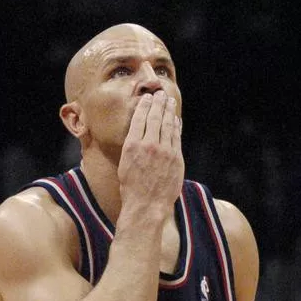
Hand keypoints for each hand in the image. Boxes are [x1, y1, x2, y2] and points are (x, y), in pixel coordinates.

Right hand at [118, 90, 184, 215]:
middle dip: (158, 103)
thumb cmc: (132, 189)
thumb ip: (131, 148)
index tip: (148, 98)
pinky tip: (176, 120)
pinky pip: (176, 138)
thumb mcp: (124, 165)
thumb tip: (136, 137)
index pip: (139, 118)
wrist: (147, 206)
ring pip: (168, 125)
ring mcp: (164, 151)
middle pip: (155, 117)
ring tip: (169, 102)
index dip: (145, 105)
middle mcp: (149, 145)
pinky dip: (176, 127)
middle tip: (161, 94)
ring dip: (169, 111)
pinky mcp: (176, 159)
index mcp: (132, 145)